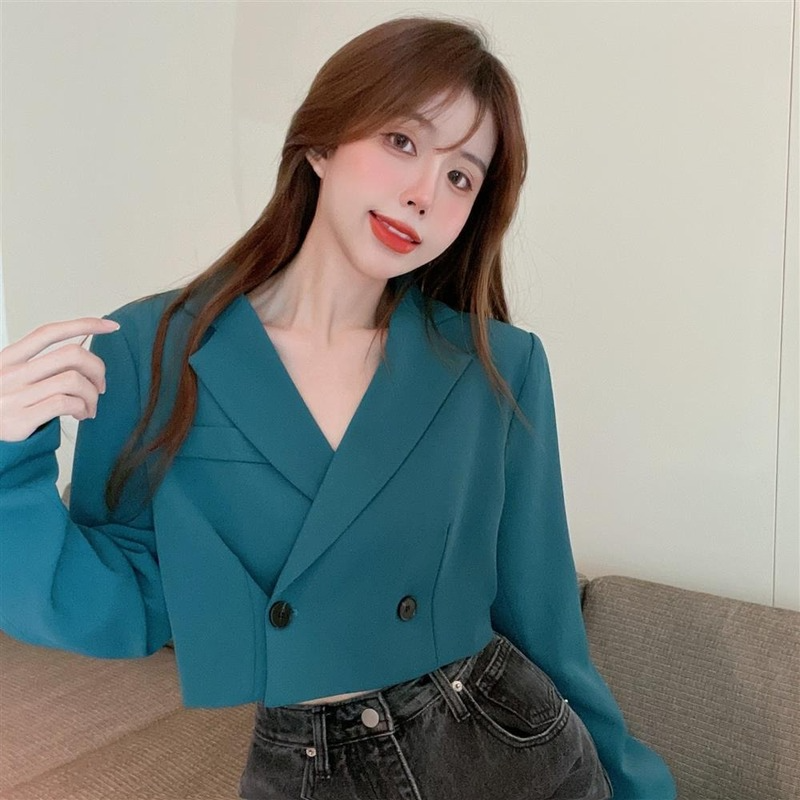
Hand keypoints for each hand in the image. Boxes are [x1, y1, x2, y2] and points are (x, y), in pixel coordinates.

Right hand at [0, 317, 120, 442]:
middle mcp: (11, 373)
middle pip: (71, 354)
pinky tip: (80, 414)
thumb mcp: (11, 377)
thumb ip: (41, 366)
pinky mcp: (21, 418)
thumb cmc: (3, 407)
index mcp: (9, 358)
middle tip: (100, 385)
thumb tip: (85, 361)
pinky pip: (66, 403)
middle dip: (97, 368)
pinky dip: (82, 408)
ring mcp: (15, 396)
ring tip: (89, 406)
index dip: (84, 324)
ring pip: (74, 380)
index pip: (49, 332)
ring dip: (92, 395)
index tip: (111, 326)